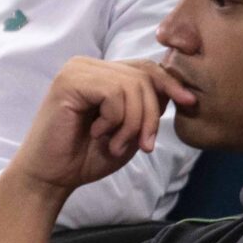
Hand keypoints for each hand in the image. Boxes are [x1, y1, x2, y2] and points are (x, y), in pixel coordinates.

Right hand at [9, 58, 193, 197]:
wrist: (52, 177)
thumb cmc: (88, 156)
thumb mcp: (130, 130)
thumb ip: (149, 107)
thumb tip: (178, 88)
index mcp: (104, 73)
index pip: (147, 68)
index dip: (171, 84)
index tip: (190, 103)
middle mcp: (89, 65)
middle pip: (144, 76)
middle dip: (151, 115)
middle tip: (143, 145)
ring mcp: (77, 70)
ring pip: (132, 86)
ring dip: (133, 123)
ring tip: (115, 143)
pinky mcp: (69, 82)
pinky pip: (113, 93)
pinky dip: (114, 120)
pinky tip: (96, 133)